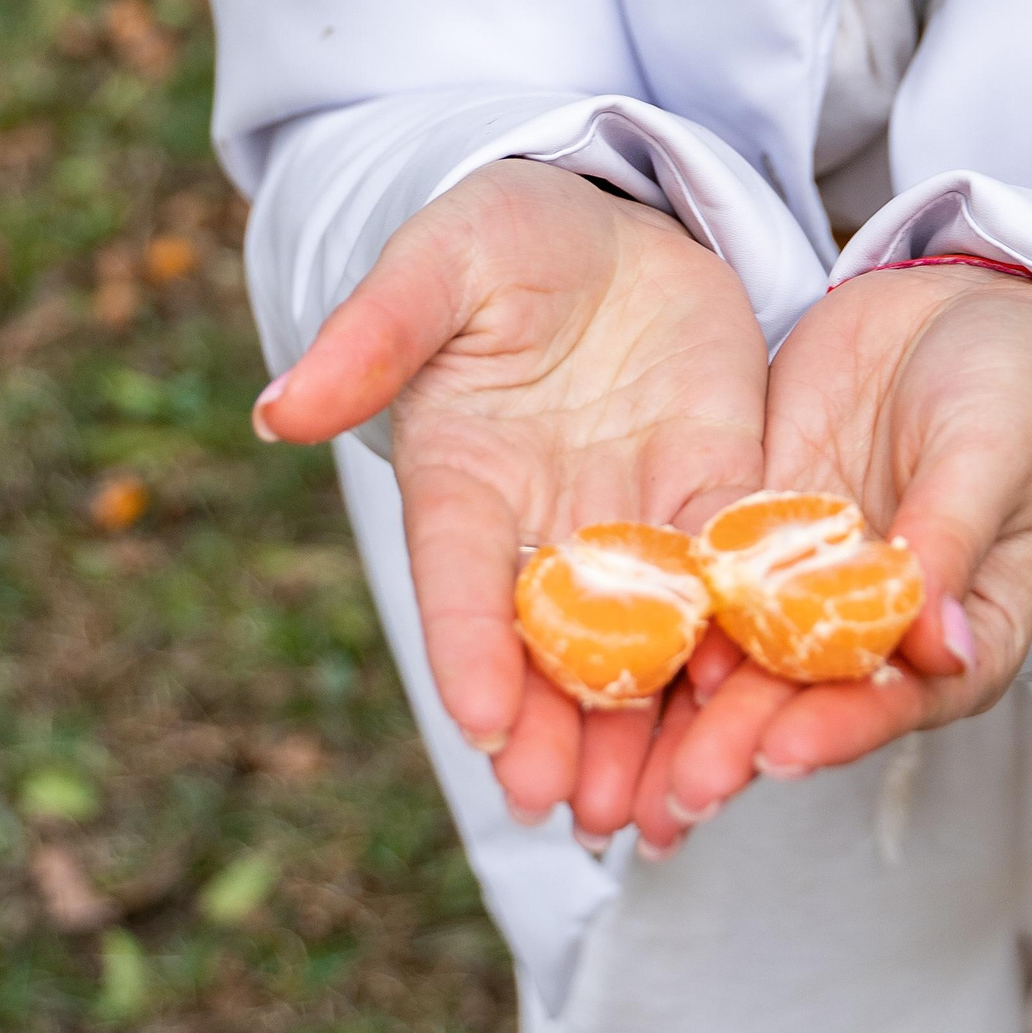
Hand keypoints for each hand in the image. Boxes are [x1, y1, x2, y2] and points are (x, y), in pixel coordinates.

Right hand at [253, 159, 767, 841]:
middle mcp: (545, 523)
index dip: (469, 650)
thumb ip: (374, 333)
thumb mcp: (438, 262)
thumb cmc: (502, 237)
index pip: (461, 579)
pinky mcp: (715, 495)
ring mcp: (633, 519)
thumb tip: (275, 412)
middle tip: (580, 812)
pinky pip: (732, 584)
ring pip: (644, 645)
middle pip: (553, 645)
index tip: (485, 724)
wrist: (611, 220)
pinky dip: (740, 653)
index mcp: (464, 479)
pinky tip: (756, 714)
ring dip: (650, 730)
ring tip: (662, 812)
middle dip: (565, 731)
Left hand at [632, 262, 1031, 852]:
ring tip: (616, 773)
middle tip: (676, 794)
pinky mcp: (751, 534)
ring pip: (737, 661)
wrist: (967, 313)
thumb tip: (940, 643)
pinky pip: (698, 585)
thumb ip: (956, 538)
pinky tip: (589, 652)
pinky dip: (652, 623)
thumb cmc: (1017, 388)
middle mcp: (876, 628)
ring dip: (680, 718)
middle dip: (737, 747)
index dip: (840, 727)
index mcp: (959, 633)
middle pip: (803, 700)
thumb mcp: (994, 451)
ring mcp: (806, 583)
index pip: (900, 696)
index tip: (780, 752)